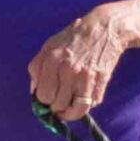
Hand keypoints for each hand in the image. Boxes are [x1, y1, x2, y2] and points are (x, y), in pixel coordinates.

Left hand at [29, 5, 131, 121]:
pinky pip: (92, 104)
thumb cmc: (73, 38)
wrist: (105, 28)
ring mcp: (85, 76)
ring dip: (72, 112)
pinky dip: (88, 106)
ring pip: (76, 110)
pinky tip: (85, 98)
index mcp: (51, 60)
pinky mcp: (101, 79)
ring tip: (70, 108)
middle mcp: (67, 69)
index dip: (44, 101)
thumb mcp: (49, 46)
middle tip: (60, 101)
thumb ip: (37, 68)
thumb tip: (34, 92)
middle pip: (58, 104)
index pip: (43, 95)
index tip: (48, 100)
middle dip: (58, 106)